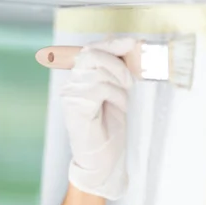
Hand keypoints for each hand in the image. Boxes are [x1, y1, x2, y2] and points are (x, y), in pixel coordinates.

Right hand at [60, 38, 135, 199]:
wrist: (103, 161)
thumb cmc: (109, 130)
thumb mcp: (118, 93)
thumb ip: (119, 70)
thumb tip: (131, 44)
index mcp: (80, 80)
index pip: (91, 49)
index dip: (112, 43)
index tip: (133, 43)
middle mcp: (72, 86)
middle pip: (90, 53)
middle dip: (116, 59)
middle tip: (130, 78)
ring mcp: (71, 96)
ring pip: (96, 68)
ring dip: (119, 79)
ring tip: (125, 96)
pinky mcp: (76, 107)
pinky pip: (99, 87)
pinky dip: (116, 94)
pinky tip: (120, 106)